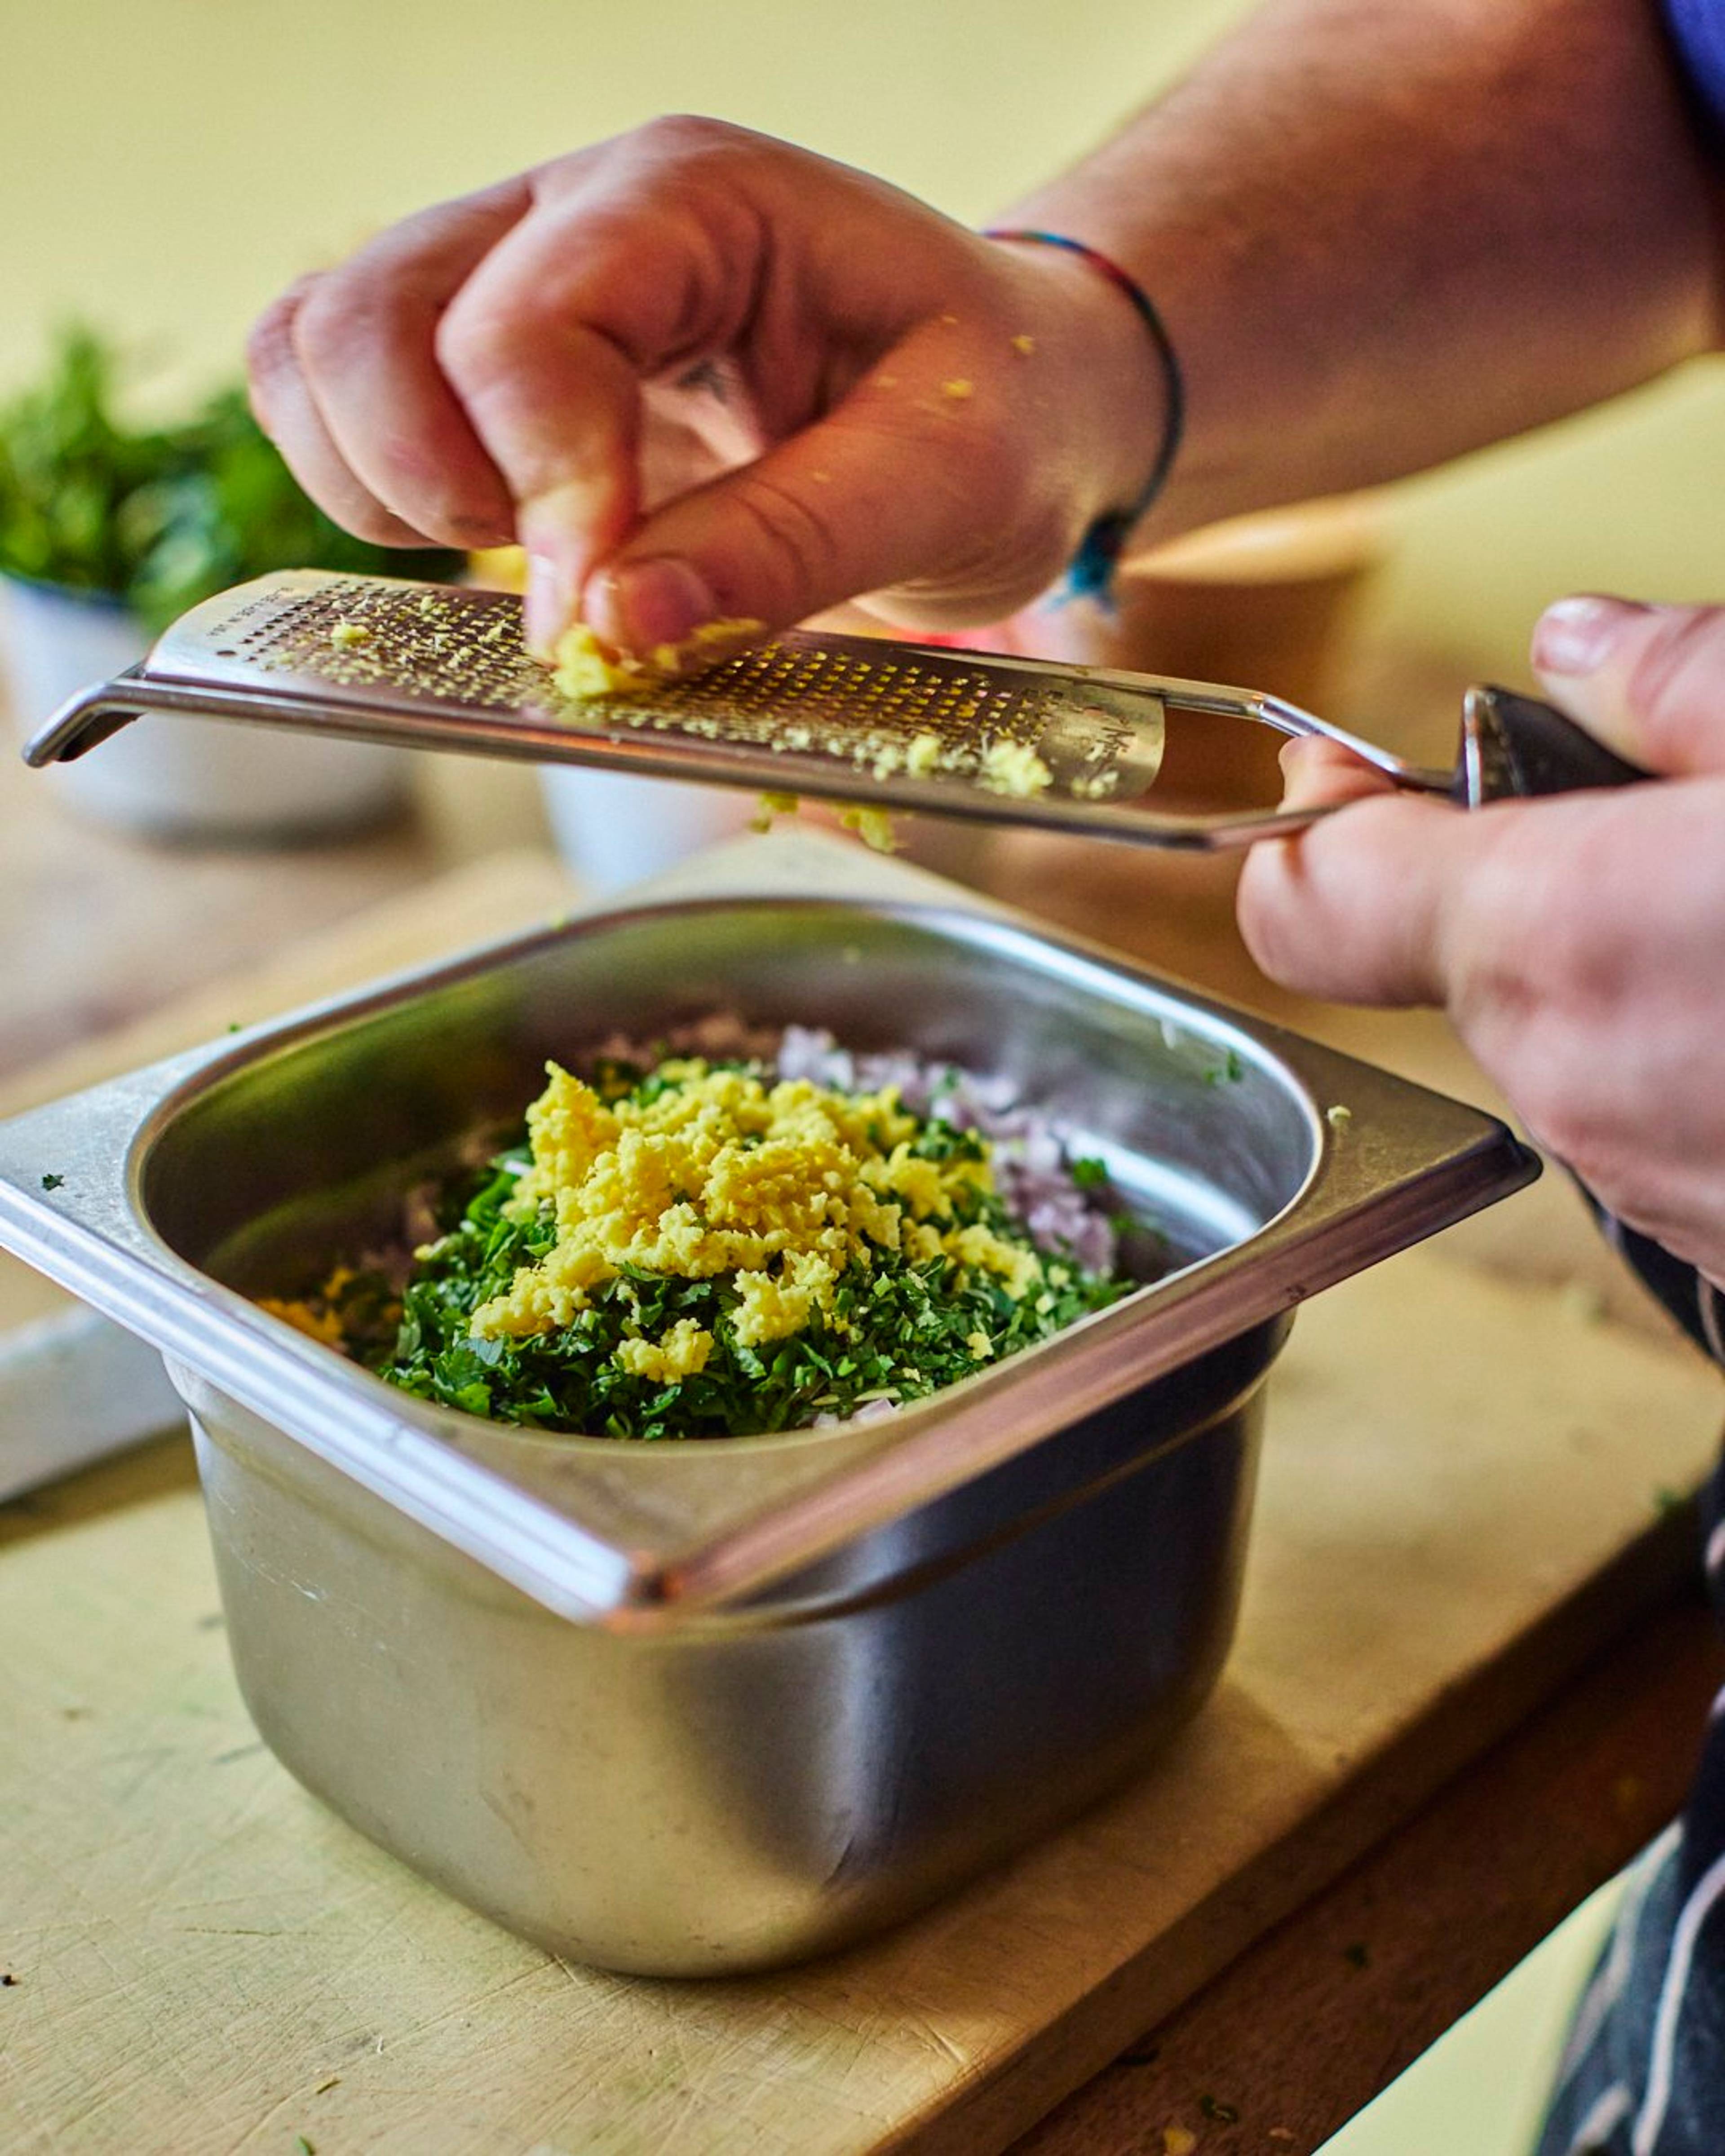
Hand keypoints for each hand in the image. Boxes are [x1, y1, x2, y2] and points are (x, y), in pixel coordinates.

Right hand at [246, 118, 1164, 656]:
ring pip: (318, 346)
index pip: (528, 327)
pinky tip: (497, 546)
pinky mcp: (493, 370)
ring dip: (381, 487)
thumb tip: (615, 631)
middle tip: (568, 584)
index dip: (546, 491)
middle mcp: (578, 214)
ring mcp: (516, 280)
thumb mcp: (950, 482)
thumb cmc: (997, 414)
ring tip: (527, 560)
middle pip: (370, 315)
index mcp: (698, 202)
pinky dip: (372, 493)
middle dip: (433, 483)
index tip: (610, 616)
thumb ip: (786, 548)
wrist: (1012, 400)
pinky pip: (339, 403)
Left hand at [1236, 595, 1724, 1286]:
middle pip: (1465, 956)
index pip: (1317, 891)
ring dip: (1632, 974)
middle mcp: (1571, 1076)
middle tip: (1658, 829)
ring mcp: (1649, 1182)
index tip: (1335, 777)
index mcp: (1562, 929)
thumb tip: (1581, 649)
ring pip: (1568, 1042)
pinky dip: (1696, 1064)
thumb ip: (1679, 686)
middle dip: (1539, 881)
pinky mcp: (1719, 1247)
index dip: (1311, 822)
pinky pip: (1653, 1122)